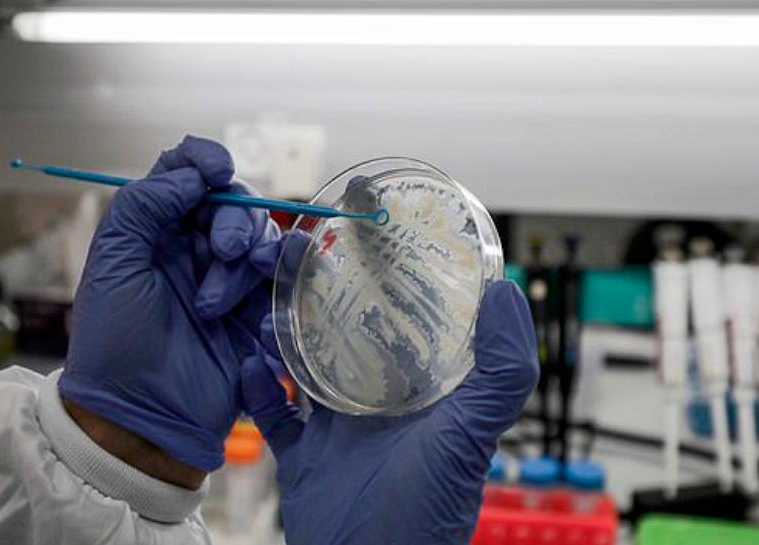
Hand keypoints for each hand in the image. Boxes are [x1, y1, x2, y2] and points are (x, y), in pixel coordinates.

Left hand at [59, 135, 278, 474]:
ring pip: (259, 237)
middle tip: (226, 253)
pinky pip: (280, 278)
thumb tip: (191, 173)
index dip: (205, 160)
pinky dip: (277, 280)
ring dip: (250, 257)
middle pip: (232, 201)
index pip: (184, 172)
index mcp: (153, 231)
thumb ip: (145, 205)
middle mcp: (191, 248)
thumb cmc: (116, 342)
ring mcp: (225, 279)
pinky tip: (261, 305)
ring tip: (220, 303)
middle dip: (235, 219)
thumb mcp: (114, 264)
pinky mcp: (254, 312)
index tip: (219, 170)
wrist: (142, 418)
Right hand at [241, 280, 537, 543]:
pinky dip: (258, 389)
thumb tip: (509, 292)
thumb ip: (501, 373)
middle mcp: (382, 407)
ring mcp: (340, 432)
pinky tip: (249, 363)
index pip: (411, 327)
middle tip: (304, 267)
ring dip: (287, 339)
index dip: (394, 289)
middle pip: (352, 341)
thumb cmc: (425, 512)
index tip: (372, 247)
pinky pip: (276, 415)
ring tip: (268, 306)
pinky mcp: (305, 459)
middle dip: (329, 306)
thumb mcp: (470, 436)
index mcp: (423, 396)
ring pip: (309, 369)